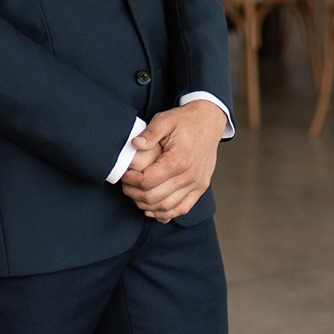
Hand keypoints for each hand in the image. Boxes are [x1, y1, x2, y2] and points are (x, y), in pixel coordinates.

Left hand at [122, 100, 224, 221]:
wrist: (209, 122)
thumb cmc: (186, 121)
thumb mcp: (165, 120)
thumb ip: (149, 133)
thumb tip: (135, 144)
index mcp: (179, 159)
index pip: (148, 181)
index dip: (131, 181)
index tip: (124, 175)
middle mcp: (189, 175)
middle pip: (154, 197)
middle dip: (135, 194)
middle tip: (126, 186)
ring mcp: (197, 184)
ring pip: (167, 207)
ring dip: (147, 205)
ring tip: (136, 196)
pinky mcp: (201, 188)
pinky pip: (182, 209)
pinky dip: (166, 213)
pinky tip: (153, 209)